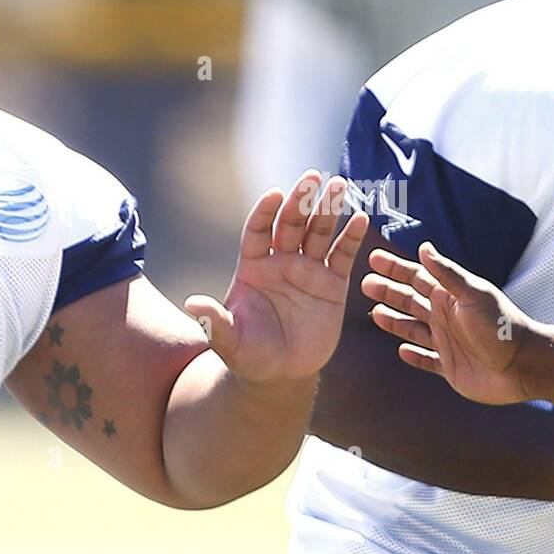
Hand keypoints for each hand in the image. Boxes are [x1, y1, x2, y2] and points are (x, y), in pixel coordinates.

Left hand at [184, 171, 368, 383]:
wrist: (278, 375)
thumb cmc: (247, 355)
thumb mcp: (228, 341)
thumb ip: (215, 320)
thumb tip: (192, 303)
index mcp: (252, 268)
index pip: (257, 231)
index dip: (265, 213)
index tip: (274, 194)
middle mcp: (280, 263)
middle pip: (290, 225)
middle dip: (300, 201)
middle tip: (312, 177)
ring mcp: (307, 271)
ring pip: (318, 234)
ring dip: (328, 210)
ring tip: (339, 185)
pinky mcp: (332, 286)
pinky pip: (342, 257)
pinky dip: (351, 238)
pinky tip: (360, 219)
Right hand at [362, 240, 543, 404]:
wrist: (520, 366)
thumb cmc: (501, 327)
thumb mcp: (473, 294)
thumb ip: (447, 273)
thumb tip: (424, 248)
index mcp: (449, 298)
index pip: (417, 277)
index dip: (395, 268)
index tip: (373, 258)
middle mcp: (446, 317)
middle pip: (409, 301)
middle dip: (388, 292)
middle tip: (364, 284)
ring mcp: (446, 342)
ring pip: (412, 328)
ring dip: (393, 320)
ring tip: (374, 313)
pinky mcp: (449, 366)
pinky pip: (426, 359)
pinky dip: (414, 355)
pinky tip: (402, 351)